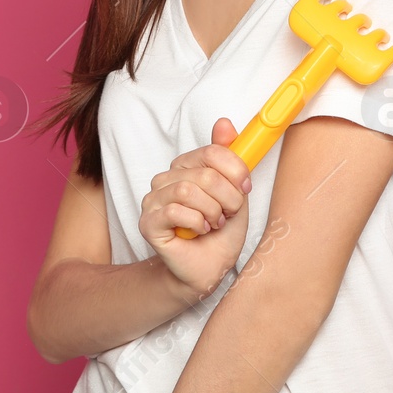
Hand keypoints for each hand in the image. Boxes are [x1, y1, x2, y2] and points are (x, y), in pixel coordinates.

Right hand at [139, 117, 252, 300]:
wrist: (208, 270)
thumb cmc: (220, 233)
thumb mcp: (234, 193)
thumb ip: (229, 159)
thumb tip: (225, 123)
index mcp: (186, 167)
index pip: (212, 152)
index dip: (234, 171)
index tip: (244, 189)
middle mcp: (166, 179)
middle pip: (204, 173)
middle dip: (226, 198)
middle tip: (228, 214)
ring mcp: (153, 200)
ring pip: (188, 190)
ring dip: (212, 211)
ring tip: (215, 223)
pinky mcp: (147, 222)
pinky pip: (175, 211)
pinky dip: (196, 222)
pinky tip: (200, 231)